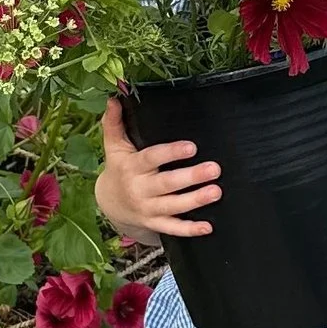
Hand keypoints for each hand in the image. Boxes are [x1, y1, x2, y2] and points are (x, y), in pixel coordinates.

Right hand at [96, 97, 221, 238]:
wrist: (110, 204)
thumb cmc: (119, 168)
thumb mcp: (113, 146)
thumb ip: (114, 123)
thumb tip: (114, 98)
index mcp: (131, 167)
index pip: (152, 158)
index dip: (170, 153)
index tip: (191, 147)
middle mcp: (139, 189)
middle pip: (167, 184)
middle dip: (191, 177)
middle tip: (214, 169)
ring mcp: (147, 209)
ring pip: (173, 207)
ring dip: (195, 200)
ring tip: (216, 191)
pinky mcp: (154, 223)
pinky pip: (173, 229)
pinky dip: (190, 229)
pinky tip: (208, 226)